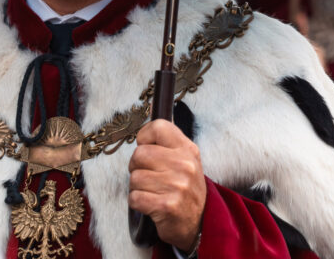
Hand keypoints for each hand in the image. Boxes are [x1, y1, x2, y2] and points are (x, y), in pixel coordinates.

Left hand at [128, 119, 205, 250]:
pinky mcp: (167, 206)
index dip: (144, 138)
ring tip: (152, 191)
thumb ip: (167, 141)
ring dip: (137, 187)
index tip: (146, 148)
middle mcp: (184, 165)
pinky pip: (135, 197)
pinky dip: (137, 203)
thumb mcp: (185, 159)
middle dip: (137, 167)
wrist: (200, 222)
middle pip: (140, 154)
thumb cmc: (186, 188)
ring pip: (134, 177)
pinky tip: (150, 204)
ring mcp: (177, 186)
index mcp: (187, 149)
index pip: (158, 127)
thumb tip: (149, 111)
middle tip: (148, 176)